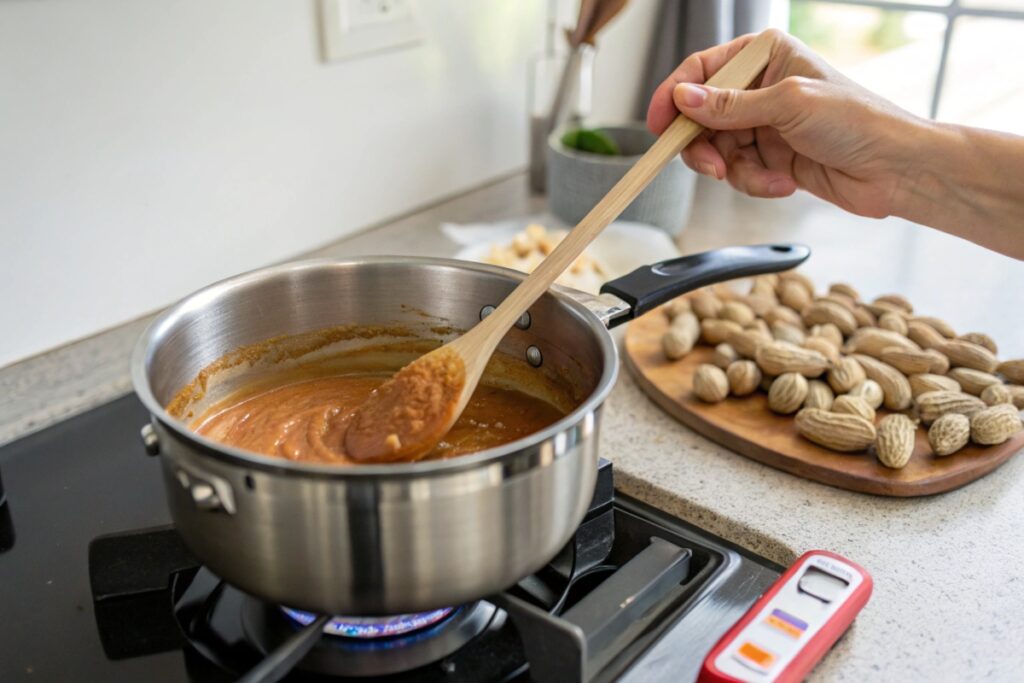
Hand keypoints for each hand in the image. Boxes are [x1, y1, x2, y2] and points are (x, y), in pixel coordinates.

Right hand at [646, 29, 923, 219]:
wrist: (894, 169)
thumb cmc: (857, 122)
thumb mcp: (788, 106)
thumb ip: (730, 106)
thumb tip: (683, 98)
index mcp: (765, 55)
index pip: (702, 70)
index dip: (674, 97)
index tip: (657, 125)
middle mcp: (760, 86)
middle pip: (702, 116)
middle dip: (705, 147)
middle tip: (712, 168)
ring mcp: (764, 123)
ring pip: (717, 150)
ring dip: (736, 171)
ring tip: (766, 177)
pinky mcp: (770, 156)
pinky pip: (739, 172)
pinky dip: (755, 182)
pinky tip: (783, 182)